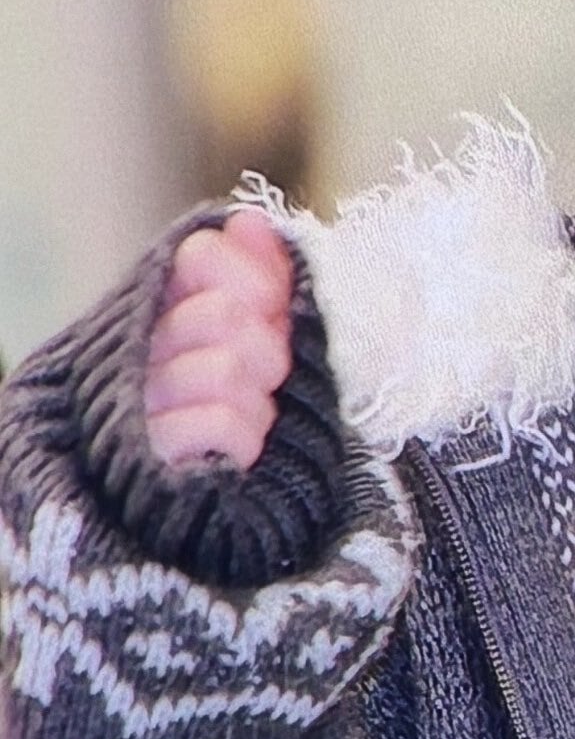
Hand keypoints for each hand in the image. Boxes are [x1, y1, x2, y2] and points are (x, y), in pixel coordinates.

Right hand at [143, 211, 295, 470]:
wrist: (212, 518)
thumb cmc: (237, 420)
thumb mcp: (257, 343)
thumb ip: (258, 281)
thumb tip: (252, 220)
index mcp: (159, 309)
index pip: (201, 255)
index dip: (253, 278)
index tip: (274, 306)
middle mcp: (136, 348)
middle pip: (222, 314)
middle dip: (268, 350)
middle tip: (265, 380)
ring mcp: (135, 403)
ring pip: (226, 369)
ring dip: (259, 404)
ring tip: (249, 423)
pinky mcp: (145, 458)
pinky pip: (218, 423)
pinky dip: (243, 440)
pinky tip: (236, 456)